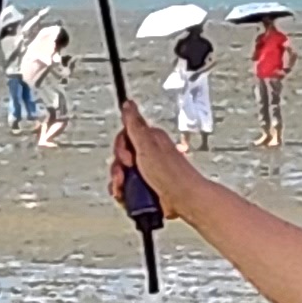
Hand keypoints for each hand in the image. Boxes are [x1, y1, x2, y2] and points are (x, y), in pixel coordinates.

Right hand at [109, 100, 196, 225]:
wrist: (183, 199)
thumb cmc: (168, 172)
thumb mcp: (147, 145)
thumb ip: (135, 124)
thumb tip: (128, 103)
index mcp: (150, 140)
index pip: (124, 137)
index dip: (120, 147)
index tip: (127, 157)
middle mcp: (148, 154)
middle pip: (120, 156)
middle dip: (118, 168)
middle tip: (125, 174)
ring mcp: (147, 172)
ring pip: (122, 174)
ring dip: (118, 182)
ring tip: (123, 190)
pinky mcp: (146, 188)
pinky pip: (127, 188)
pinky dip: (123, 193)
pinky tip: (125, 197)